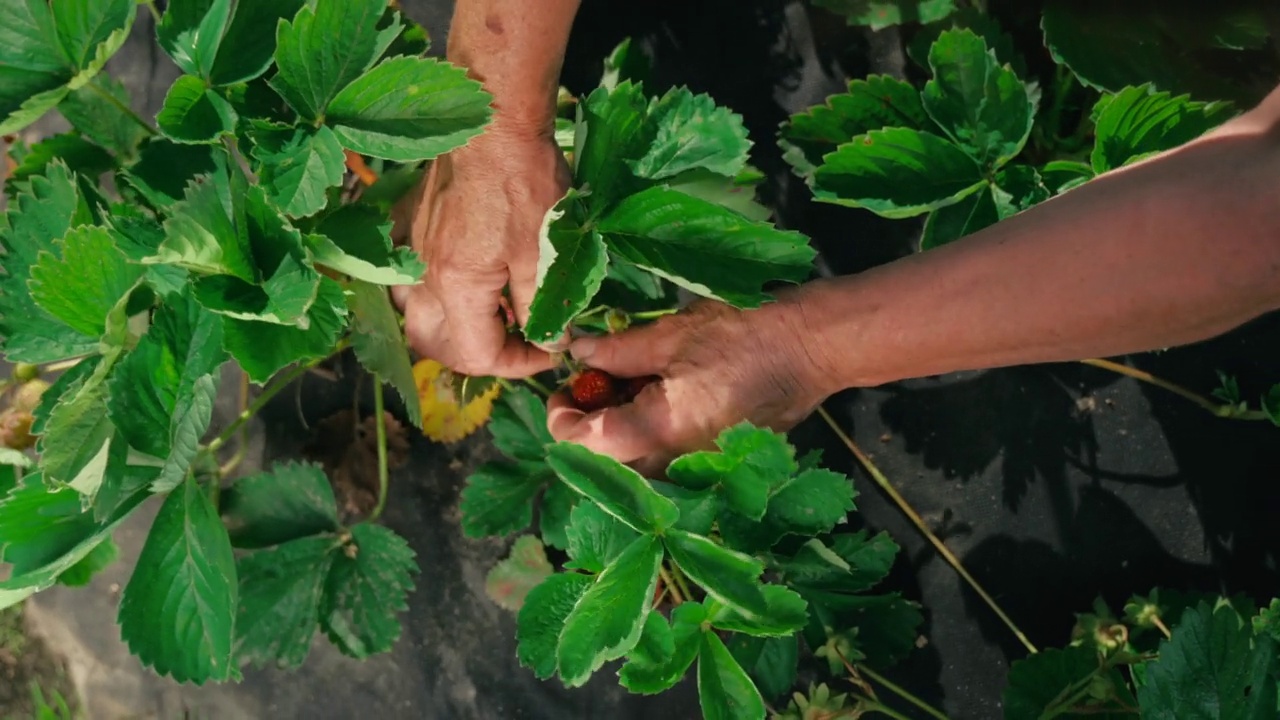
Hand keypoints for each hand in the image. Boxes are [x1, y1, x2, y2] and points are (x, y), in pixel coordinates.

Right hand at [393, 127, 570, 376]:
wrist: (492, 119)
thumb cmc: (525, 183)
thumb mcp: (544, 254)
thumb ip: (542, 307)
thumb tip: (549, 341)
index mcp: (456, 288)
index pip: (478, 356)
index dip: (520, 365)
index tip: (553, 349)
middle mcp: (425, 276)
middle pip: (437, 344)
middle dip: (479, 354)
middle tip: (520, 342)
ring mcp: (415, 249)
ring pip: (417, 313)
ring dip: (453, 327)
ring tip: (495, 316)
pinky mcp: (415, 225)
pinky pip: (413, 276)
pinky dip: (439, 292)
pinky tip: (470, 281)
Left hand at [545, 291, 837, 474]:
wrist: (812, 349)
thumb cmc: (744, 334)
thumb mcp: (670, 335)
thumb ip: (616, 353)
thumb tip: (579, 355)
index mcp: (659, 433)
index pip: (585, 445)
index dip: (561, 418)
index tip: (561, 390)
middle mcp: (676, 463)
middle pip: (608, 460)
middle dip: (591, 422)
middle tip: (595, 380)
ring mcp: (700, 467)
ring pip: (636, 462)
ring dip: (619, 427)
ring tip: (629, 381)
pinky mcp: (716, 462)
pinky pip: (666, 458)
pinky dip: (650, 431)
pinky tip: (659, 393)